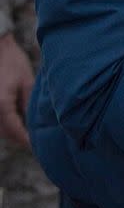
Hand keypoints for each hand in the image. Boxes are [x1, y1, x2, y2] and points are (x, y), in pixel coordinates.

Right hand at [0, 33, 33, 147]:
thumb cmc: (12, 62)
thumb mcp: (27, 82)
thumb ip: (29, 104)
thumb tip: (34, 122)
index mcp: (2, 104)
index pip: (14, 130)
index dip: (25, 139)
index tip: (35, 145)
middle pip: (4, 132)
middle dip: (18, 137)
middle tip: (34, 140)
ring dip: (10, 131)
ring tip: (27, 130)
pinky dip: (5, 122)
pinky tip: (17, 119)